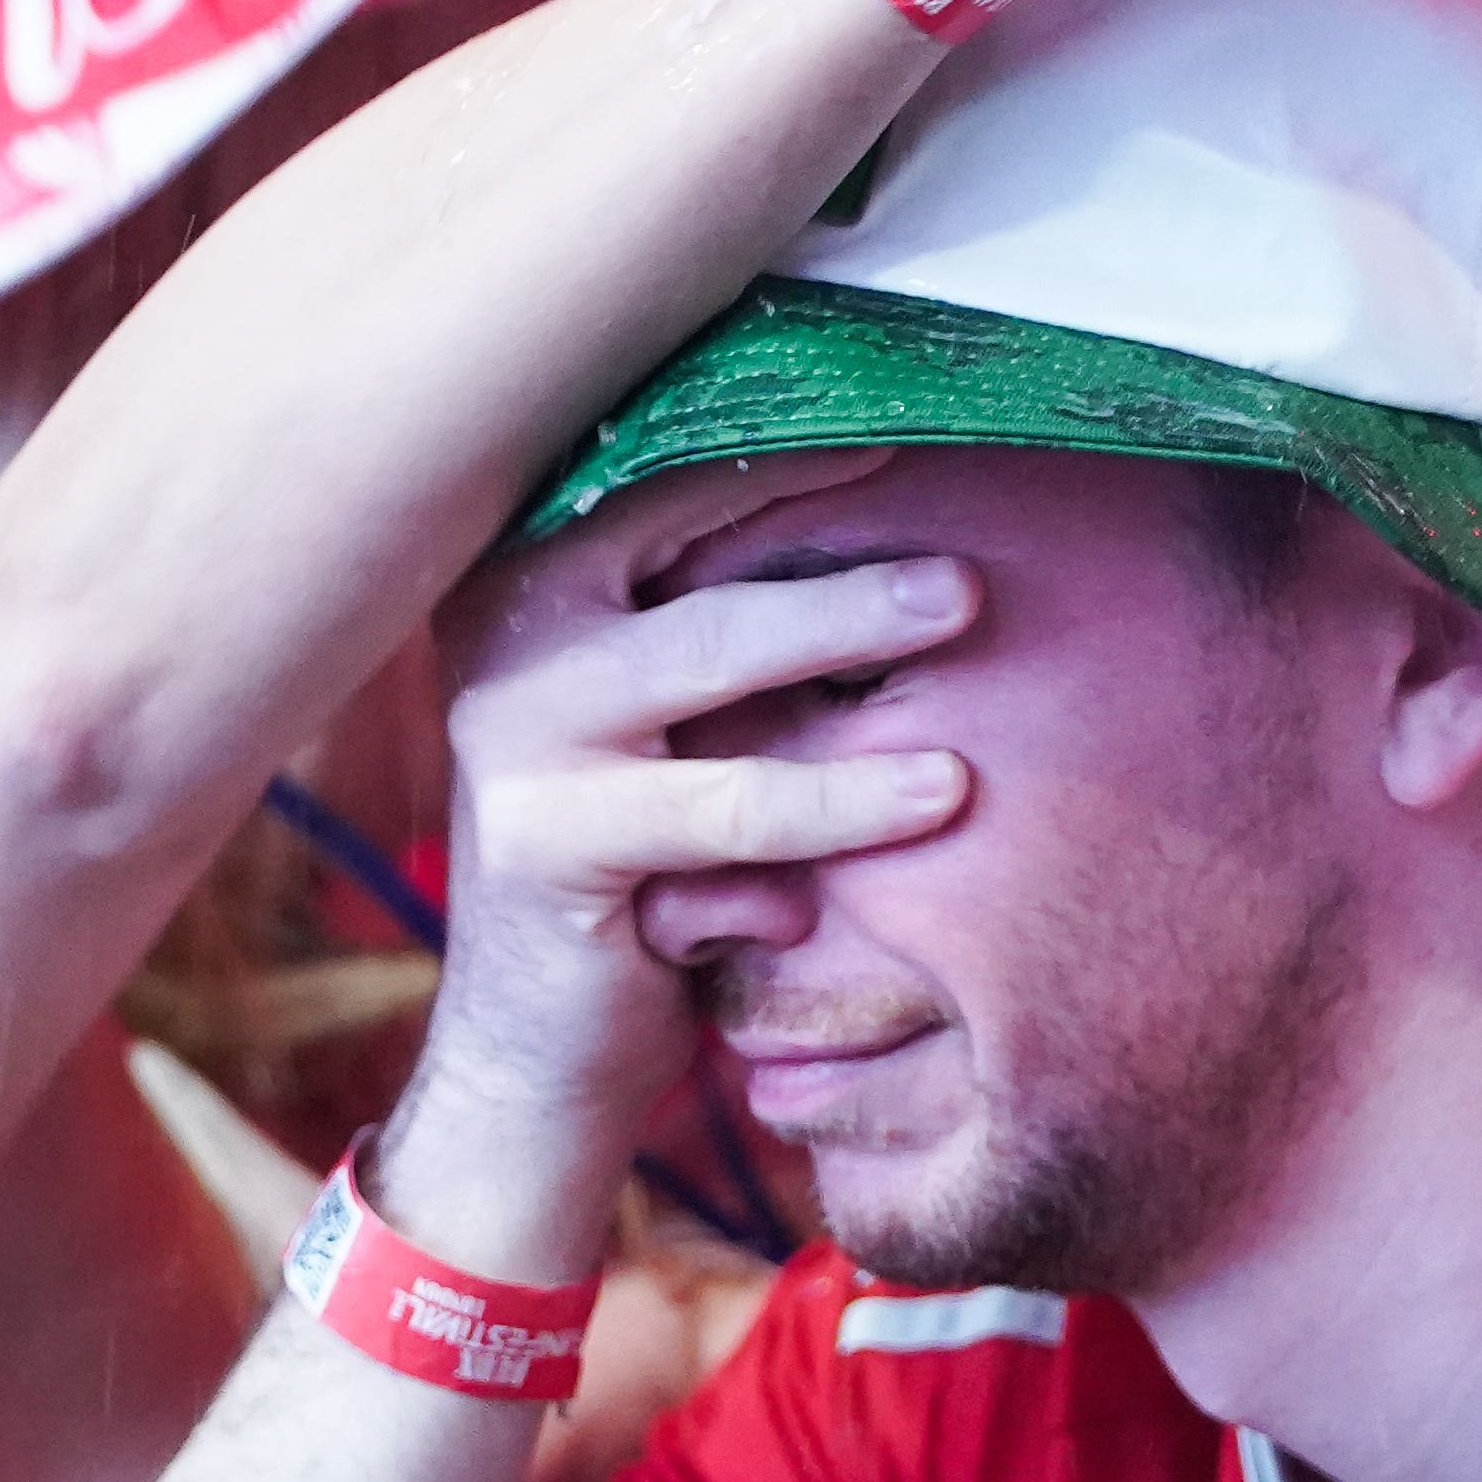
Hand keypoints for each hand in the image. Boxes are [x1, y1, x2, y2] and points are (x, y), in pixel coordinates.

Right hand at [392, 454, 972, 1274]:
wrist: (539, 1048)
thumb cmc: (650, 863)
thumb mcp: (694, 729)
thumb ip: (750, 630)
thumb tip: (922, 509)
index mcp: (544, 573)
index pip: (681, 482)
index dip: (798, 457)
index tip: (921, 433)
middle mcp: (512, 633)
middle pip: (704, 574)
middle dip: (847, 579)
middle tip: (969, 587)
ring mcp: (516, 738)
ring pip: (716, 686)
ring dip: (849, 712)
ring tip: (957, 764)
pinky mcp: (540, 846)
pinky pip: (716, 832)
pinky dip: (798, 856)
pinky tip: (817, 910)